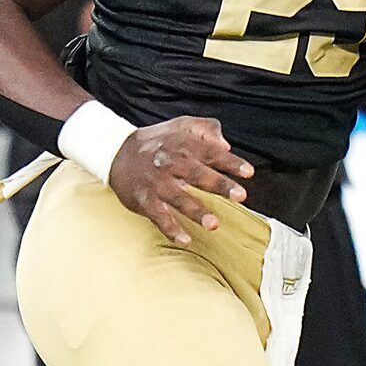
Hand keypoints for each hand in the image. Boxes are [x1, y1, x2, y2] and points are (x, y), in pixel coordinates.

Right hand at [107, 114, 253, 246]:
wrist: (116, 152)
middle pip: (197, 173)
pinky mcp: (144, 200)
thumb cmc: (157, 142)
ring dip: (195, 210)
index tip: (248, 172)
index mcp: (182, 144)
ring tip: (213, 224)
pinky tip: (185, 240)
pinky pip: (158, 216)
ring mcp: (156, 183)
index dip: (230, 162)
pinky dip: (170, 228)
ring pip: (177, 197)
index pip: (211, 152)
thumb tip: (226, 144)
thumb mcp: (181, 125)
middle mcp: (170, 163)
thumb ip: (206, 129)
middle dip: (219, 184)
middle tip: (240, 196)